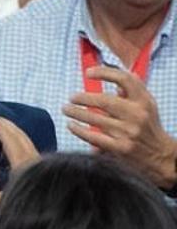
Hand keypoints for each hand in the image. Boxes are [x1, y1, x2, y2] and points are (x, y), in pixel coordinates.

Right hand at [0, 114, 39, 210]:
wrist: (56, 216)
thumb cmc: (32, 207)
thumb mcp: (1, 203)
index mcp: (22, 163)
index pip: (8, 136)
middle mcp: (33, 159)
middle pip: (18, 133)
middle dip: (3, 123)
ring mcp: (40, 163)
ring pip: (25, 139)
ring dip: (11, 131)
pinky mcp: (44, 169)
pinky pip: (29, 148)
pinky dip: (18, 141)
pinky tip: (11, 149)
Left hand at [62, 66, 176, 187]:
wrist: (162, 156)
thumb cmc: (148, 125)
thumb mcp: (146, 104)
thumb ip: (131, 88)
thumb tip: (108, 73)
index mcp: (143, 101)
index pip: (124, 79)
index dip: (104, 72)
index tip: (88, 73)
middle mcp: (137, 115)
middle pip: (104, 100)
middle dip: (82, 98)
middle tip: (71, 97)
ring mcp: (129, 132)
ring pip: (95, 119)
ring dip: (76, 113)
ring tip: (66, 109)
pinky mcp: (120, 148)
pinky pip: (94, 137)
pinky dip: (79, 130)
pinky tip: (71, 125)